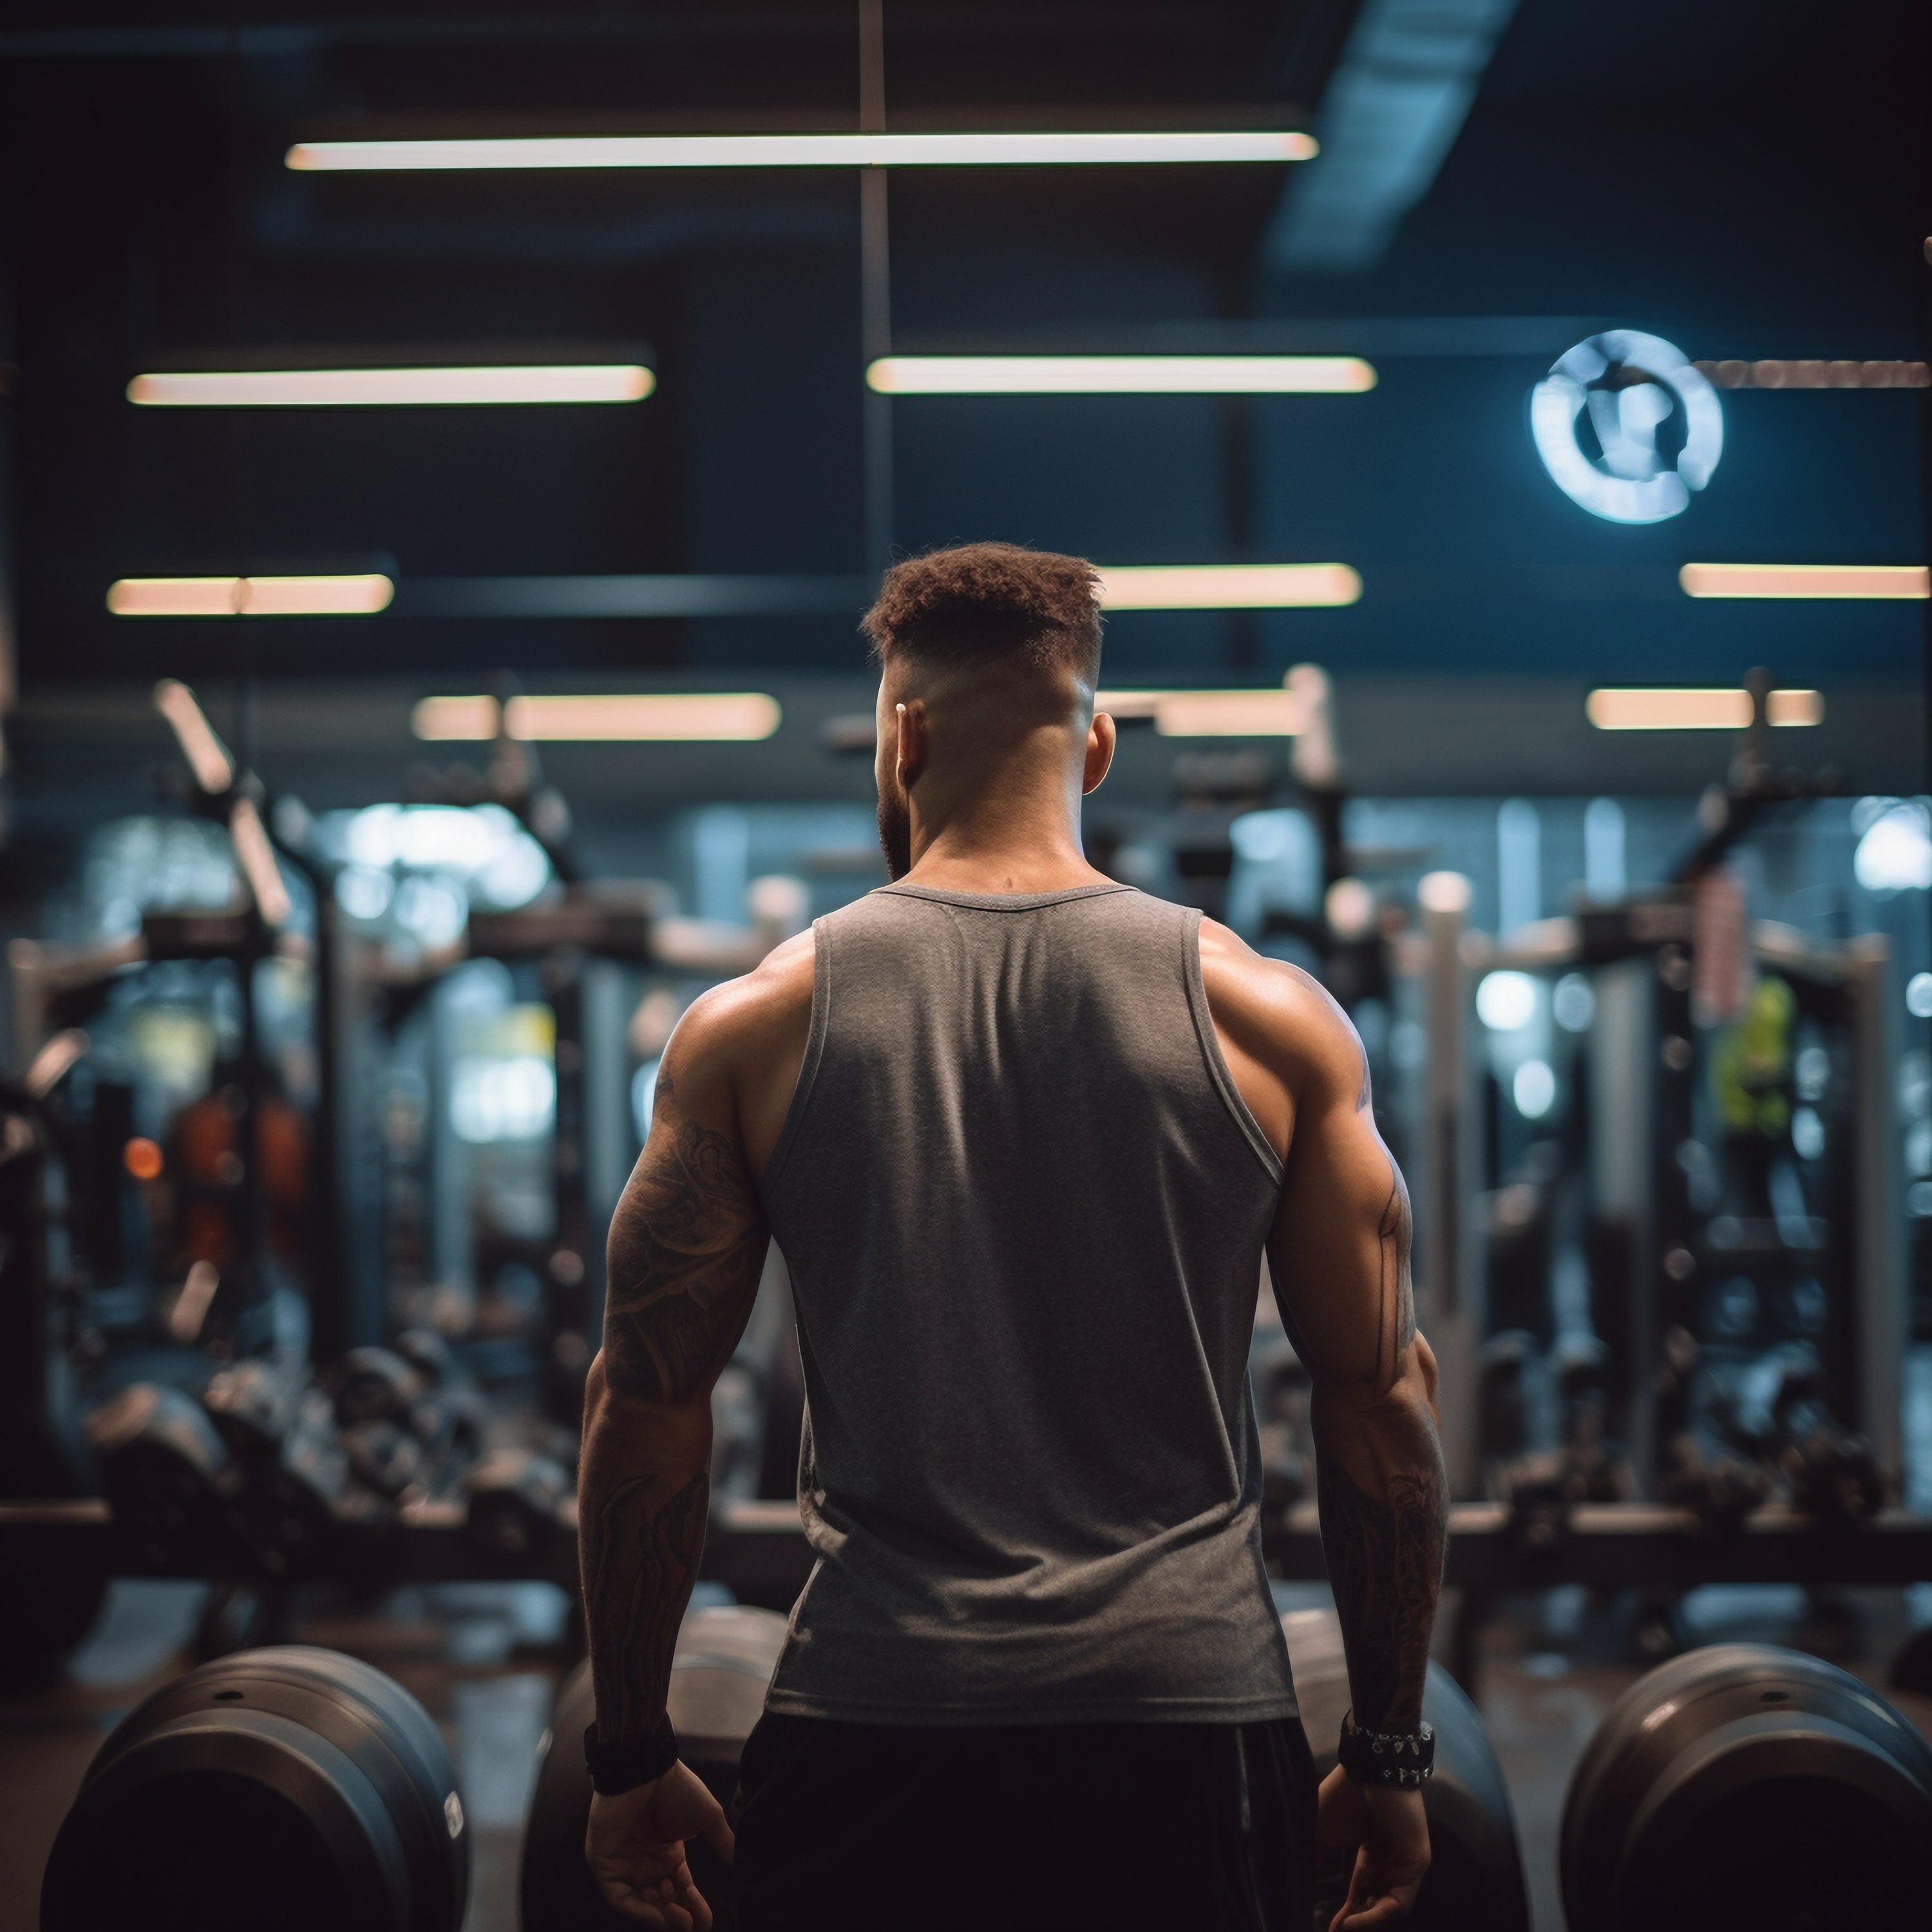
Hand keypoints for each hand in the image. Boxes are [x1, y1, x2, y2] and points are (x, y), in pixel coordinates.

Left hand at [586, 1759, 734, 1928]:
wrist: (646, 1769)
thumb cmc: (677, 1789)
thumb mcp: (708, 1817)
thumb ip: (722, 1842)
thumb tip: (742, 1863)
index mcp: (670, 1854)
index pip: (682, 1891)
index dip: (695, 1908)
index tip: (708, 1921)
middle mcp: (647, 1864)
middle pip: (663, 1903)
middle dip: (679, 1917)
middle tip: (692, 1921)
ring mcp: (625, 1866)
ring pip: (642, 1905)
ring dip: (660, 1916)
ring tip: (677, 1914)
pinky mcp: (605, 1865)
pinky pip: (619, 1898)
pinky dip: (638, 1910)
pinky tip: (657, 1913)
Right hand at [1315, 1765, 1429, 1928]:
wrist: (1371, 1772)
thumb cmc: (1346, 1797)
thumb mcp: (1323, 1829)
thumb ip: (1317, 1855)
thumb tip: (1299, 1879)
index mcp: (1369, 1856)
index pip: (1360, 1894)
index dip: (1345, 1914)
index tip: (1329, 1928)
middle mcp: (1388, 1865)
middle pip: (1375, 1905)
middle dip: (1356, 1923)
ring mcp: (1403, 1867)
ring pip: (1388, 1910)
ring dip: (1365, 1923)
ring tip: (1342, 1928)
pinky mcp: (1415, 1868)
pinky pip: (1398, 1904)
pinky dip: (1376, 1916)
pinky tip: (1354, 1920)